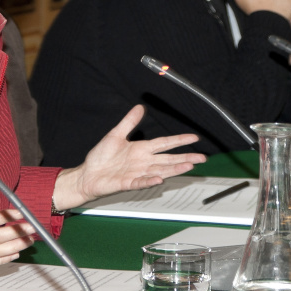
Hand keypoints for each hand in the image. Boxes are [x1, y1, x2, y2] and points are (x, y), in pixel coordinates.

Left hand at [52, 105, 205, 209]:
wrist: (88, 174)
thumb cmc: (101, 157)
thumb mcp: (115, 135)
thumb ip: (128, 122)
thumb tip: (140, 107)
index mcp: (141, 149)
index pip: (164, 144)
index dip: (179, 140)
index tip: (194, 138)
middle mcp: (143, 162)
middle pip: (168, 159)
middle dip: (185, 158)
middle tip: (202, 158)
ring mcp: (137, 173)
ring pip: (160, 171)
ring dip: (174, 169)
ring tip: (189, 166)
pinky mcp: (127, 183)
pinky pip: (141, 182)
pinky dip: (150, 181)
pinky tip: (159, 179)